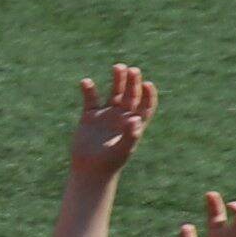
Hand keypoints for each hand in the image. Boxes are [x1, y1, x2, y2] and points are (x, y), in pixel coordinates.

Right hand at [66, 63, 154, 177]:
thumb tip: (134, 119)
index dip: (148, 94)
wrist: (90, 169)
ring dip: (117, 79)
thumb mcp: (123, 149)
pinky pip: (91, 99)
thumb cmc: (110, 162)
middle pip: (131, 94)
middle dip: (133, 82)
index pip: (146, 104)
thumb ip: (130, 135)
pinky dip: (89, 89)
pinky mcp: (90, 115)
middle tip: (132, 70)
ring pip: (114, 92)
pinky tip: (87, 82)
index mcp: (135, 123)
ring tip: (118, 67)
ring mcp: (106, 114)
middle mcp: (122, 116)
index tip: (147, 84)